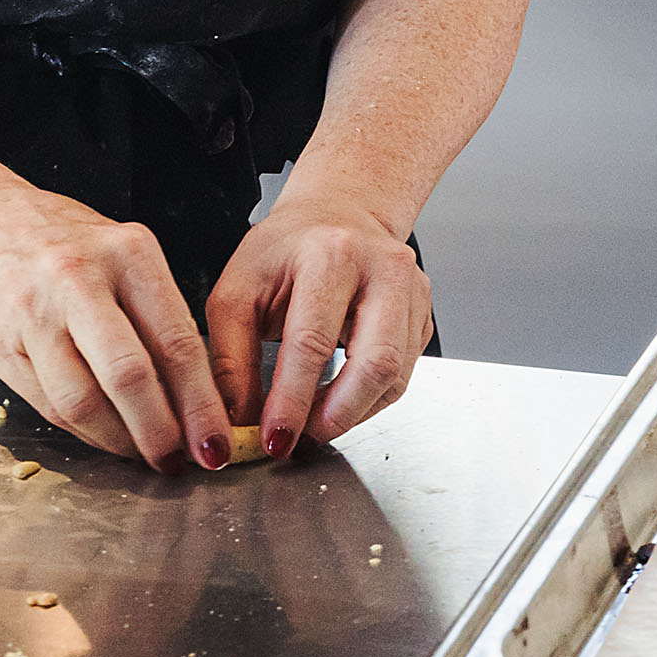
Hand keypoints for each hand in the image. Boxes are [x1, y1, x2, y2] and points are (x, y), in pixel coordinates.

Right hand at [0, 185, 233, 470]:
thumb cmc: (67, 244)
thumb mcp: (124, 256)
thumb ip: (158, 318)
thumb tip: (197, 400)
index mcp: (127, 253)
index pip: (176, 342)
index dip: (200, 404)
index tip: (215, 442)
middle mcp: (78, 279)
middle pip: (129, 377)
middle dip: (161, 433)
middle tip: (179, 461)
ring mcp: (34, 314)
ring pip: (84, 402)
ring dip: (120, 442)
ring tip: (141, 453)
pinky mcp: (0, 346)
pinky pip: (51, 407)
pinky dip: (85, 433)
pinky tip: (104, 435)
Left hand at [204, 187, 432, 459]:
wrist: (338, 215)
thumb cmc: (286, 251)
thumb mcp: (238, 289)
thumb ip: (232, 357)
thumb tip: (238, 421)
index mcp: (331, 254)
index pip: (314, 341)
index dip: (293, 400)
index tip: (275, 439)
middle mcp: (383, 269)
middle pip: (375, 364)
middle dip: (336, 416)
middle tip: (302, 440)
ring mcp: (413, 292)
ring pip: (395, 377)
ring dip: (353, 414)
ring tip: (314, 424)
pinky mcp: (424, 315)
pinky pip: (403, 376)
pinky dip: (368, 401)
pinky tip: (339, 401)